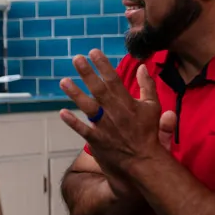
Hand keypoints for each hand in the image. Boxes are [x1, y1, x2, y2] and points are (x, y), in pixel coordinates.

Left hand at [59, 50, 167, 193]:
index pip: (114, 80)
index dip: (103, 65)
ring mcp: (104, 126)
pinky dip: (72, 122)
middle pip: (98, 89)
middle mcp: (114, 112)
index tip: (94, 52)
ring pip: (88, 107)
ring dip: (75, 94)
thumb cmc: (148, 133)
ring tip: (63, 81)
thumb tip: (143, 67)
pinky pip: (83, 130)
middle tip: (76, 59)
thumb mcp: (152, 107)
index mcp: (127, 103)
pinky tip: (62, 112)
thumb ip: (147, 86)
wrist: (144, 162)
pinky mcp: (97, 140)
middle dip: (87, 73)